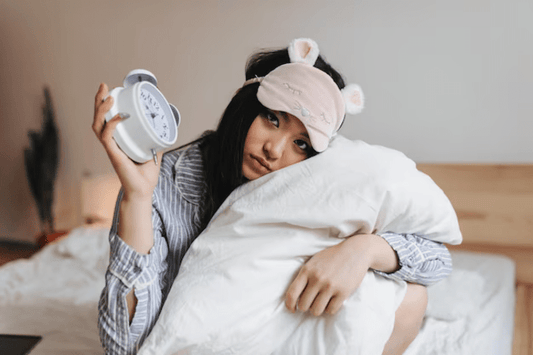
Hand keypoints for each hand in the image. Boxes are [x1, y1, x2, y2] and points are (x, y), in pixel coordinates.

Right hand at [92, 83, 161, 199]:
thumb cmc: (146, 175)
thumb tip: (166, 127)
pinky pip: (107, 137)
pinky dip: (112, 124)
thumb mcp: (154, 152)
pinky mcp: (113, 155)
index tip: (112, 90)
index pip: (106, 119)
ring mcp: (111, 148)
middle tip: (104, 85)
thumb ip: (157, 140)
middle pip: (98, 118)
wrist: (143, 191)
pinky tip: (119, 116)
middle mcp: (111, 142)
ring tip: (109, 96)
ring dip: (101, 109)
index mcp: (118, 140)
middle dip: (99, 100)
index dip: (106, 105)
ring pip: (98, 125)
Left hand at [285, 234, 398, 315]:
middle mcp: (317, 279)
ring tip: (321, 302)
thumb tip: (294, 296)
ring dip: (318, 309)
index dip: (289, 305)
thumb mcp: (314, 262)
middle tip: (312, 302)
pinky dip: (330, 309)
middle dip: (306, 306)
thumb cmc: (332, 257)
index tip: (292, 309)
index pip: (292, 293)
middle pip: (304, 305)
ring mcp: (330, 286)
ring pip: (316, 310)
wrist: (355, 251)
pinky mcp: (343, 292)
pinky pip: (331, 310)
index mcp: (307, 270)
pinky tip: (332, 301)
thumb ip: (304, 276)